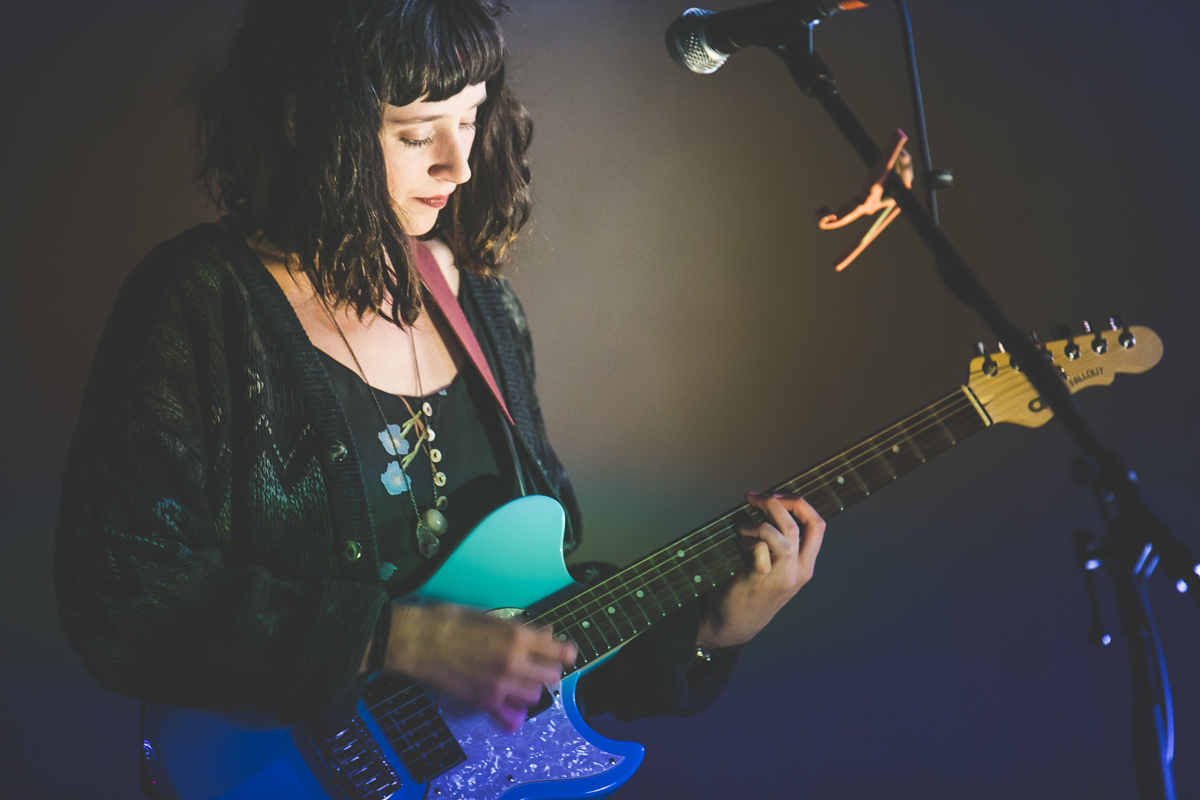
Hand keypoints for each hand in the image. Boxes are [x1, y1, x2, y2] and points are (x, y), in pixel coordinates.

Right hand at [383, 603, 576, 730]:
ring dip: (533, 689)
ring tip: (523, 681)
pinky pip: (509, 717)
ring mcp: (499, 685)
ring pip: (534, 696)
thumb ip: (520, 629)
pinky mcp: (483, 701)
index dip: (565, 652)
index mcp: (516, 636)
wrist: (417, 640)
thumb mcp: (489, 616)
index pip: (557, 650)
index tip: (567, 653)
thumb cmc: (448, 621)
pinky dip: (515, 715)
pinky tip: (513, 707)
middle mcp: (513, 662)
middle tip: (542, 665)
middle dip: (550, 670)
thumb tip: (543, 635)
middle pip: (551, 677)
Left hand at [696, 491, 825, 649]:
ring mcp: (780, 577)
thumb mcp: (777, 570)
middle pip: (799, 525)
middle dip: (775, 503)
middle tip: (752, 497)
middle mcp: (798, 571)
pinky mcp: (758, 580)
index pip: (818, 525)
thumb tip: (769, 506)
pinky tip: (738, 541)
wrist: (734, 625)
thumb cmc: (752, 590)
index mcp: (805, 566)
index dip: (800, 503)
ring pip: (783, 536)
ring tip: (742, 526)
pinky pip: (760, 548)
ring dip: (760, 522)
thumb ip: (781, 545)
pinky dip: (748, 538)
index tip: (777, 495)